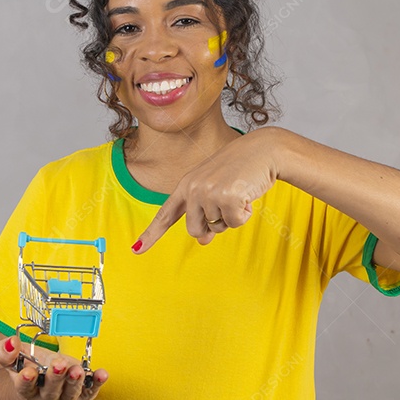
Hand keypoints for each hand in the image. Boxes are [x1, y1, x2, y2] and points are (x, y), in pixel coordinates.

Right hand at [0, 334, 109, 399]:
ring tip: (77, 369)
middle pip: (50, 391)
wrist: (42, 388)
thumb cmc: (29, 368)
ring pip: (70, 393)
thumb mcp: (15, 359)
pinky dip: (96, 383)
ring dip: (75, 381)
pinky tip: (102, 373)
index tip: (28, 371)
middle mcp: (45, 397)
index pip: (25, 387)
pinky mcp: (81, 396)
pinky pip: (90, 392)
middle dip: (55, 377)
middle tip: (58, 364)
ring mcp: (64, 398)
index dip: (26, 380)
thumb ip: (6, 352)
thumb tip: (11, 342)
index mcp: (26, 389)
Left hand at [132, 127, 281, 252]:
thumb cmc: (241, 169)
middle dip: (212, 226)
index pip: (166, 214)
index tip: (136, 249)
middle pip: (195, 230)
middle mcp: (192, 188)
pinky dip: (245, 214)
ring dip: (232, 216)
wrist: (263, 150)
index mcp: (186, 185)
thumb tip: (203, 241)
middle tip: (227, 205)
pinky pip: (235, 223)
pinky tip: (247, 194)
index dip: (151, 234)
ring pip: (218, 227)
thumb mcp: (217, 190)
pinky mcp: (226, 197)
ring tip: (238, 193)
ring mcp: (208, 192)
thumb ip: (205, 213)